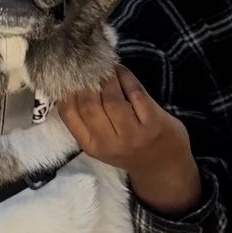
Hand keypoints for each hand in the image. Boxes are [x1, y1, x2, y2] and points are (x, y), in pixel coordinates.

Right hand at [59, 67, 201, 212]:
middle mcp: (110, 142)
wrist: (163, 165)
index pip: (69, 113)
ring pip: (112, 98)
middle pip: (89, 104)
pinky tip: (120, 70)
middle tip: (89, 67)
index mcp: (92, 145)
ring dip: (107, 77)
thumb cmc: (128, 148)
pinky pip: (136, 92)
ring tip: (105, 67)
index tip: (71, 76)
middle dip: (87, 81)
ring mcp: (134, 134)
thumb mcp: (101, 142)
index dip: (67, 90)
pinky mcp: (154, 122)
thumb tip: (72, 82)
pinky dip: (125, 76)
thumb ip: (87, 119)